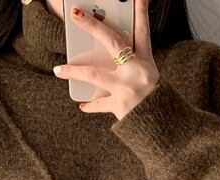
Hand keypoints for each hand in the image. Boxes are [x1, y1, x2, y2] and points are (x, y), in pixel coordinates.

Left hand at [52, 0, 159, 119]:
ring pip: (94, 73)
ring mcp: (128, 88)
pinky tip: (82, 105)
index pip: (143, 31)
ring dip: (74, 70)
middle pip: (113, 42)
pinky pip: (99, 103)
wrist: (161, 127)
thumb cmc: (154, 102)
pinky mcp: (121, 105)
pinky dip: (90, 105)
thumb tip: (106, 56)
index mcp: (146, 62)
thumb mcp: (149, 78)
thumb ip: (131, 65)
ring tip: (58, 69)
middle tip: (76, 14)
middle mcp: (137, 71)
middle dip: (93, 26)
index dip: (140, 11)